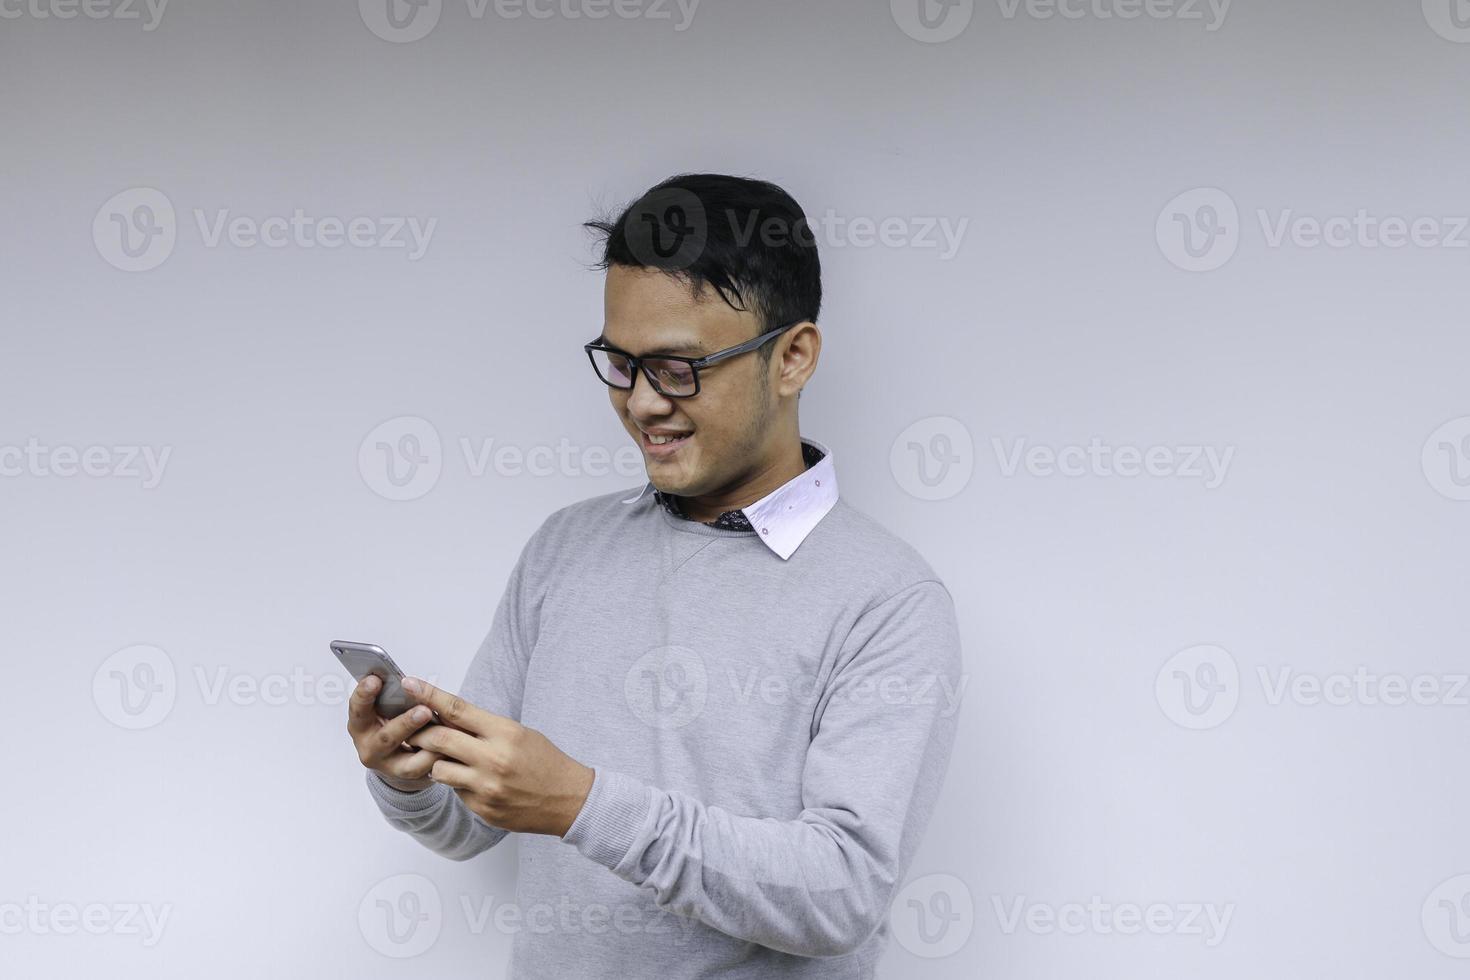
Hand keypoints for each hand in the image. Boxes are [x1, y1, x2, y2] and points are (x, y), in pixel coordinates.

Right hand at [347, 675, 444, 791]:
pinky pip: (427, 770)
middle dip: (406, 724)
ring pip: (408, 762)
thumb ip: (394, 696)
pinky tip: (452, 746)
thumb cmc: (393, 721)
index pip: (358, 709)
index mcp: (361, 725)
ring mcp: (389, 766)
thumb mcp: (386, 708)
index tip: (375, 679)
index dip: (364, 695)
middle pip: (386, 738)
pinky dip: (439, 757)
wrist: (399, 755)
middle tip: (424, 711)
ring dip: (430, 746)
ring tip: (446, 732)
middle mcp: (370, 748)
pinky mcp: (409, 778)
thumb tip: (410, 681)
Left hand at [399, 677, 594, 835]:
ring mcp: (486, 787)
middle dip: (422, 733)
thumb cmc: (544, 761)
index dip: (429, 695)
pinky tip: (477, 782)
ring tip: (452, 760)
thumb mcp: (519, 733)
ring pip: (438, 769)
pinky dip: (458, 784)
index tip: (410, 683)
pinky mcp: (483, 809)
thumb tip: (446, 715)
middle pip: (439, 738)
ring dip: (437, 762)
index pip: (458, 709)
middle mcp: (493, 759)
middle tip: (414, 730)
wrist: (568, 799)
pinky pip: (455, 792)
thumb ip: (483, 726)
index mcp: (505, 733)